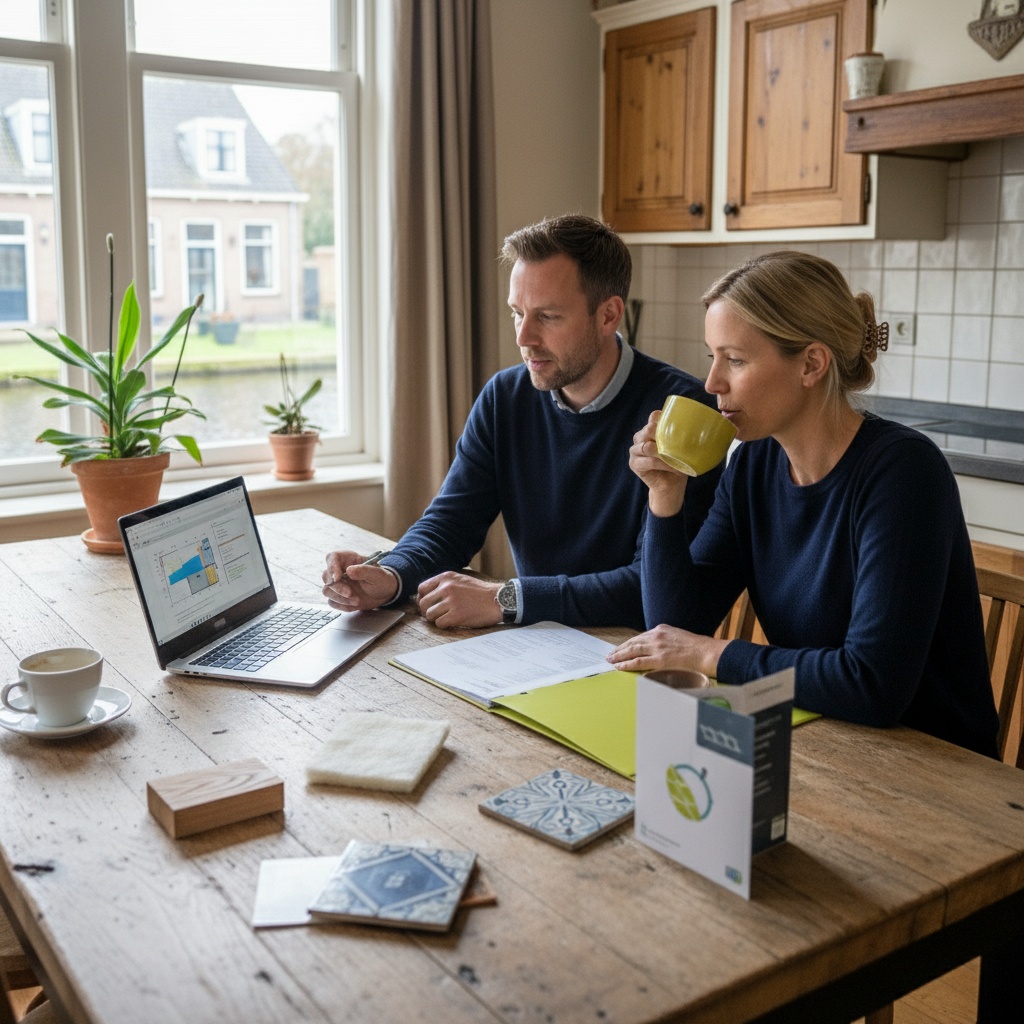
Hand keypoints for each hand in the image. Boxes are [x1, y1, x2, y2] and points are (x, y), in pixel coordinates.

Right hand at [322, 550, 399, 610]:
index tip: (337, 578)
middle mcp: (339, 570)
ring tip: (357, 601)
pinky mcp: (338, 596)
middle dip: (337, 587)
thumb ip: (364, 571)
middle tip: (350, 593)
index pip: (332, 557)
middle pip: (326, 576)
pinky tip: (354, 606)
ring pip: (327, 590)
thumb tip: (348, 570)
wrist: (384, 593)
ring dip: (340, 598)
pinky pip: (332, 602)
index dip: (331, 567)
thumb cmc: (381, 579)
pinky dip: (342, 606)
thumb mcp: (376, 574)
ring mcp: (338, 584)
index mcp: (347, 559)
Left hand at [416, 572, 502, 628]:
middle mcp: (447, 588)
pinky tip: (452, 622)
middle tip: (436, 614)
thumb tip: (425, 596)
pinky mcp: (456, 615)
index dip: (423, 598)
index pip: (422, 588)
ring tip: (446, 618)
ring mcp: (451, 601)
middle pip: (423, 603)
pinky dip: (444, 625)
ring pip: (429, 614)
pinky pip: (439, 623)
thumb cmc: (479, 592)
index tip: (430, 604)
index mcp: (446, 577)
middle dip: (427, 611)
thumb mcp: (460, 580)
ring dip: (436, 619)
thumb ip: (444, 584)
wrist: (498, 600)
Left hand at [606, 624, 724, 677]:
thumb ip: (666, 641)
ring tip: (610, 661)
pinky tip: (619, 667)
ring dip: (619, 656)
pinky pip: (638, 662)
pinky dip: (626, 664)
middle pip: (633, 643)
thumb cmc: (697, 647)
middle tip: (610, 655)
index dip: (629, 643)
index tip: (621, 647)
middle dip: (620, 649)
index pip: (640, 637)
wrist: (707, 652)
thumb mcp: (679, 637)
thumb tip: (659, 649)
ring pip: (632, 651)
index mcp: (661, 630)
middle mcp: (656, 636)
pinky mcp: (659, 660)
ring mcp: (657, 648)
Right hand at [630, 411, 688, 517]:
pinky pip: (649, 461)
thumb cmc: (677, 464)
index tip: (677, 426)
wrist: (671, 486)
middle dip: (662, 435)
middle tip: (675, 444)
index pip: (654, 417)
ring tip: (676, 459)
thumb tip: (704, 428)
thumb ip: (683, 437)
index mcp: (650, 430)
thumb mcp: (682, 448)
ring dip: (664, 453)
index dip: (663, 419)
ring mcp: (635, 450)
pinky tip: (674, 468)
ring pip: (647, 446)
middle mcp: (640, 438)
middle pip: (647, 429)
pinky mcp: (634, 464)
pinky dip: (663, 465)